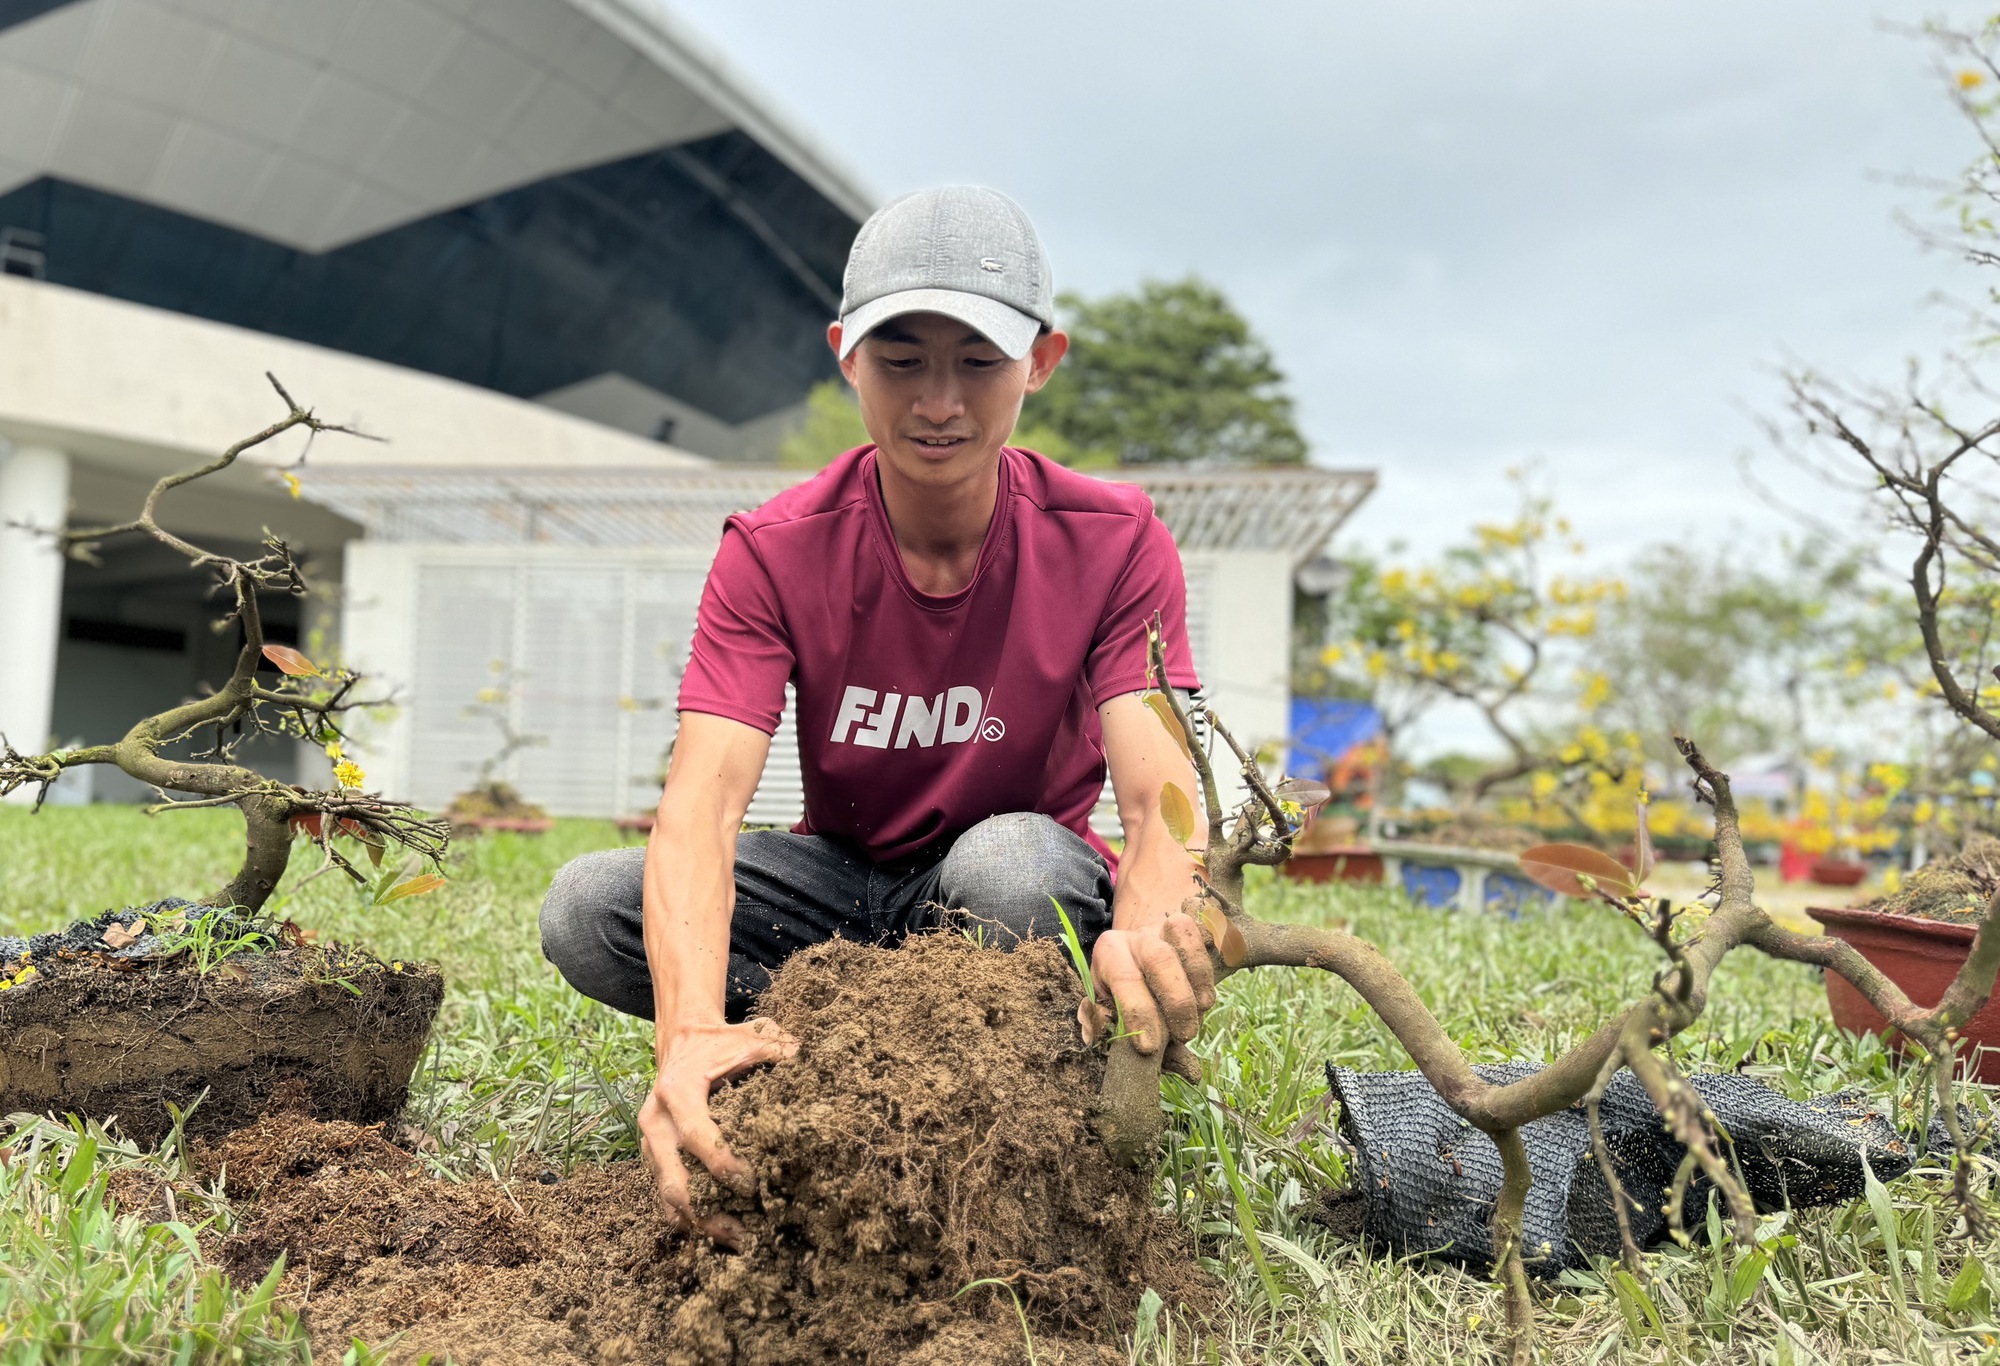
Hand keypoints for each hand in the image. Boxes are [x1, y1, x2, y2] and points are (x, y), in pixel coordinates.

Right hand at [638, 1017, 796, 1245]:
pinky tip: (722, 1231)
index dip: (723, 1164)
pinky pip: (666, 1198)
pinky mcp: (653, 1158)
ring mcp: (650, 1144)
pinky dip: (692, 1218)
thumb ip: (781, 1049)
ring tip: (740, 1242)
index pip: (697, 1136)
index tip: (753, 1184)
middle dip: (708, 1213)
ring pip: (667, 1198)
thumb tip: (815, 1066)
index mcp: (677, 1091)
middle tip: (746, 1234)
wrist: (682, 1039)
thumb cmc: (721, 1042)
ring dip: (701, 1224)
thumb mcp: (751, 1037)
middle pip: (674, 1181)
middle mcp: (655, 1121)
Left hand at [1082, 911, 1216, 1054]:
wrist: (1137, 946)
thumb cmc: (1120, 984)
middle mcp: (1137, 937)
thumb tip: (1099, 1040)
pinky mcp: (1190, 927)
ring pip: (1185, 946)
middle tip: (1184, 1035)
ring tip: (1199, 1014)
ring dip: (1198, 984)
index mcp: (1110, 952)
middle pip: (1160, 959)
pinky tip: (1206, 996)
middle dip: (1176, 1002)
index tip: (1149, 1046)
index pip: (1125, 980)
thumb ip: (1104, 1019)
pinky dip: (1208, 970)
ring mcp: (1166, 929)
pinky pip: (1204, 942)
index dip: (1139, 1014)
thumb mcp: (1104, 1000)